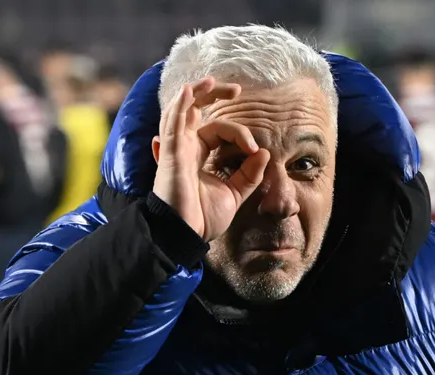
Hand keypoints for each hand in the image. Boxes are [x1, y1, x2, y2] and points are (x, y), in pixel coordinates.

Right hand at [152, 77, 270, 241]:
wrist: (186, 235)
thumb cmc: (203, 218)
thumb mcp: (235, 193)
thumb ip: (249, 173)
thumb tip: (265, 152)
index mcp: (198, 155)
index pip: (218, 130)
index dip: (240, 134)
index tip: (255, 151)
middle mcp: (185, 147)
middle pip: (195, 110)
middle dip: (213, 94)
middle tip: (235, 90)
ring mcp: (176, 148)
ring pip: (182, 110)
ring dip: (196, 92)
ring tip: (211, 80)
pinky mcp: (170, 153)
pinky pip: (173, 123)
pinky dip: (180, 105)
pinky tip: (189, 90)